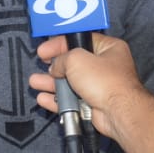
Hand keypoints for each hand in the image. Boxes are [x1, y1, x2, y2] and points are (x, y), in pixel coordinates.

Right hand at [28, 33, 149, 139]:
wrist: (118, 112)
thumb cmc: (105, 80)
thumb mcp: (76, 58)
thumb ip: (61, 58)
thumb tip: (55, 66)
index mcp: (108, 48)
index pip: (80, 40)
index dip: (60, 43)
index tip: (45, 49)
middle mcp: (105, 66)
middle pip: (73, 63)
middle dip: (55, 65)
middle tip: (42, 65)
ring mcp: (99, 87)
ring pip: (70, 83)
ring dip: (52, 83)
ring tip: (35, 82)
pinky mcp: (93, 104)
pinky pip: (71, 100)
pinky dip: (57, 100)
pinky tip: (43, 98)